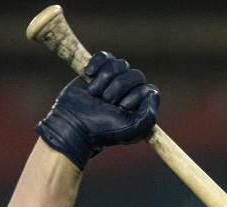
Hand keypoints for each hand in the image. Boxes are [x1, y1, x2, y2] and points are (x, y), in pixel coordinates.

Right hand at [35, 52, 159, 168]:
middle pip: (136, 75)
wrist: (74, 124)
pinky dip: (96, 63)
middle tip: (106, 101)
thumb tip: (152, 92)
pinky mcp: (98, 70)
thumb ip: (149, 115)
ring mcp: (114, 79)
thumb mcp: (133, 129)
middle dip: (119, 87)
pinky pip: (105, 56)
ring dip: (105, 78)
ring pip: (120, 64)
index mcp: (141, 105)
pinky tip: (88, 74)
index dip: (135, 96)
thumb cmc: (104, 129)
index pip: (149, 90)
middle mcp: (130, 91)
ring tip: (95, 93)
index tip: (122, 107)